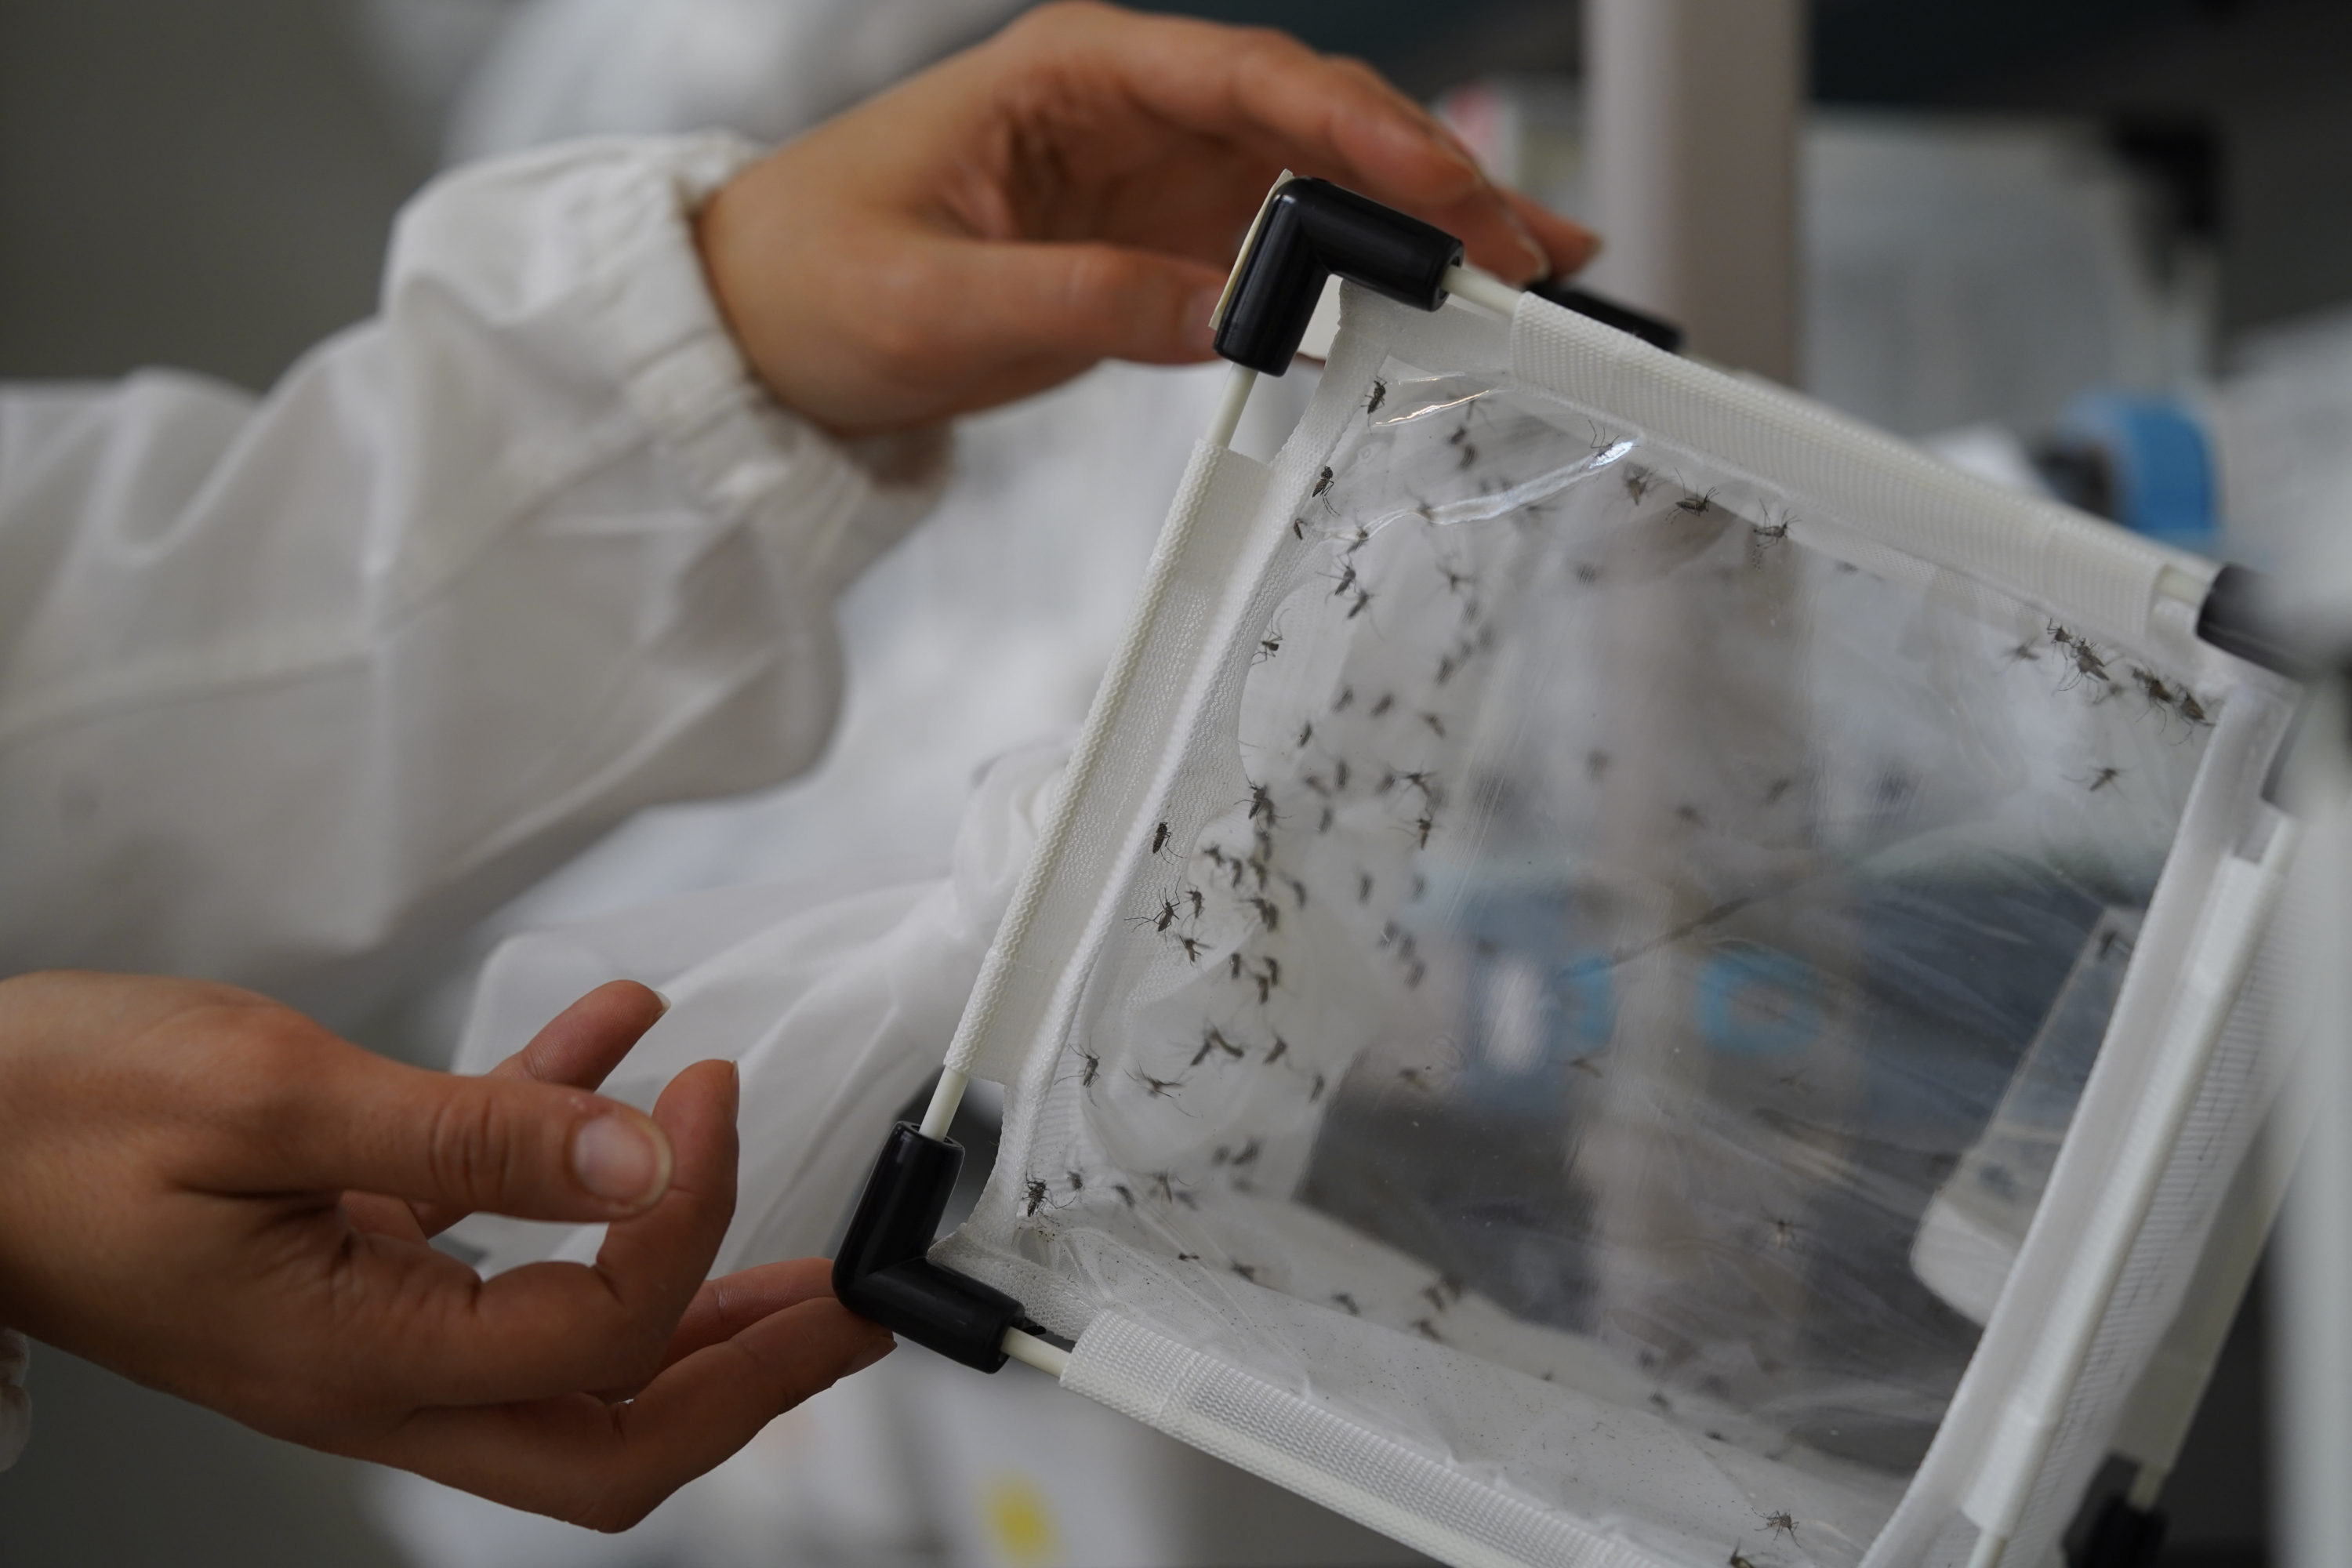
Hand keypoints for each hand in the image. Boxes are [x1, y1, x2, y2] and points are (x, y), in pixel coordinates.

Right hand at [0, 972, 891, 1529]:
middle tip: (850, 1313)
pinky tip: (608, 1056)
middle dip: (749, 1377)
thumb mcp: (268, 1098)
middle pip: (610, 1435)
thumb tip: (641, 1153)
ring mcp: (362, 1328)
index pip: (594, 1333)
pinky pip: (490, 1246)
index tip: (713, 1101)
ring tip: (787, 1253)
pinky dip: (567, 1168)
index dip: (688, 1217)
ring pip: (569, 1364)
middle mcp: (371, 1371)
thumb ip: (471, 1132)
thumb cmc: (42, 1120)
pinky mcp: (345, 1263)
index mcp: (356, 1355)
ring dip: (691, 1306)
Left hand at [696, 0, 1595, 435]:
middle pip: (1312, 121)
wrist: (762, 330)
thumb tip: (1228, 320)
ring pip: (1320, 185)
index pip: (1248, 76)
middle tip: (1522, 246)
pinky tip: (1429, 304)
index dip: (1357, 125)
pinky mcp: (1161, 249)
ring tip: (1523, 270)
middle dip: (1426, 177)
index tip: (1438, 183)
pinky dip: (1357, 279)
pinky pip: (1283, 254)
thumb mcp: (933, 302)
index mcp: (1074, 74)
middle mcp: (1132, 111)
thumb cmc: (812, 278)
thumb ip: (1081, 302)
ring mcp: (1155, 180)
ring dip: (1417, 228)